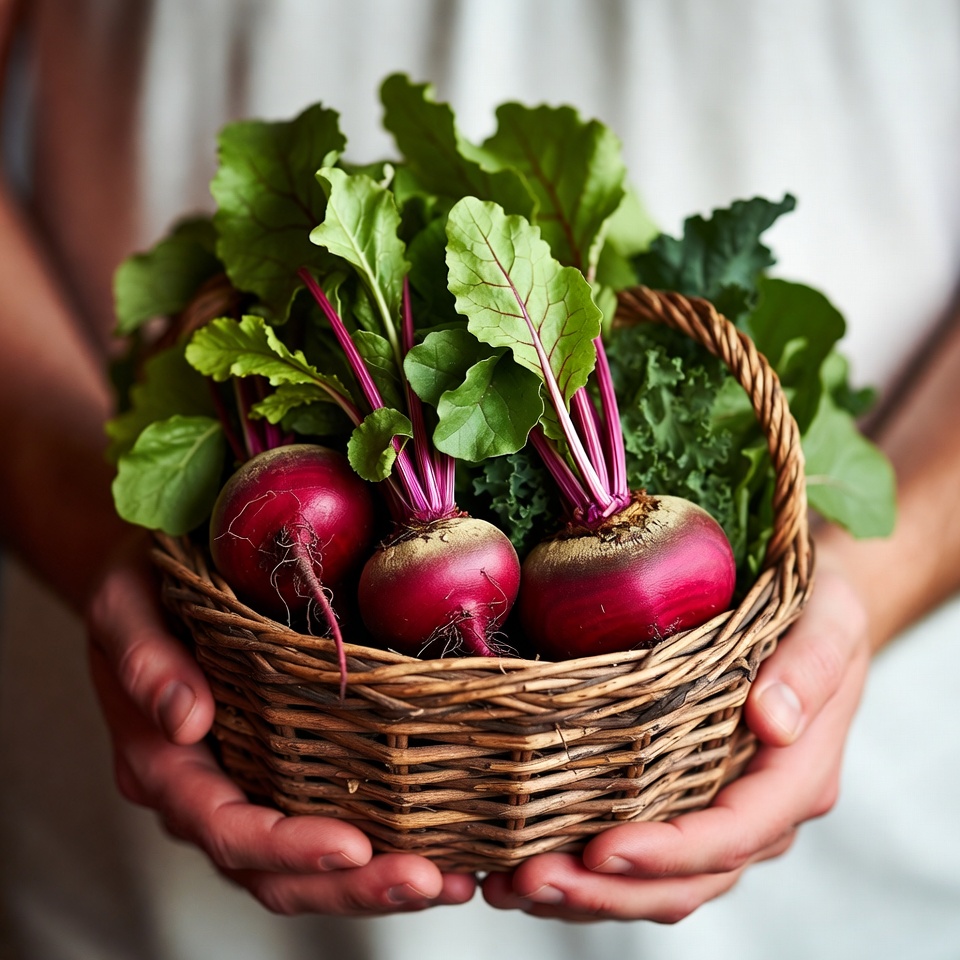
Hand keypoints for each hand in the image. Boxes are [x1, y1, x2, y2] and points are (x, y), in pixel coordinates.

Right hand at [85, 544, 476, 914]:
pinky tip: (438, 848)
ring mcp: (245, 788)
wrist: (152, 580)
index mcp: (163, 763)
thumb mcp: (126, 607)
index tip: (352, 847)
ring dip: (372, 881)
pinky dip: (378, 848)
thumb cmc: (141, 590)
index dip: (285, 848)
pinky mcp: (281, 770)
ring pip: (301, 867)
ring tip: (449, 880)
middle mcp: (204, 793)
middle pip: (270, 870)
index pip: (223, 826)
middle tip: (425, 879)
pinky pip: (324, 823)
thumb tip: (185, 718)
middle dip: (348, 885)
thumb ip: (145, 662)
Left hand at [482, 568, 869, 921]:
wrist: (813, 612)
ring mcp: (718, 811)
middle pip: (686, 880)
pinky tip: (522, 864)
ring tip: (509, 884)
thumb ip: (809, 669)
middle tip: (529, 879)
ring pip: (656, 883)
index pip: (733, 835)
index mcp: (795, 778)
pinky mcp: (685, 799)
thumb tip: (774, 720)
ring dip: (584, 894)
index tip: (601, 852)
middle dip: (606, 892)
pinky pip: (640, 857)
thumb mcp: (828, 622)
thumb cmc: (820, 612)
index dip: (668, 854)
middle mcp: (758, 812)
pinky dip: (583, 871)